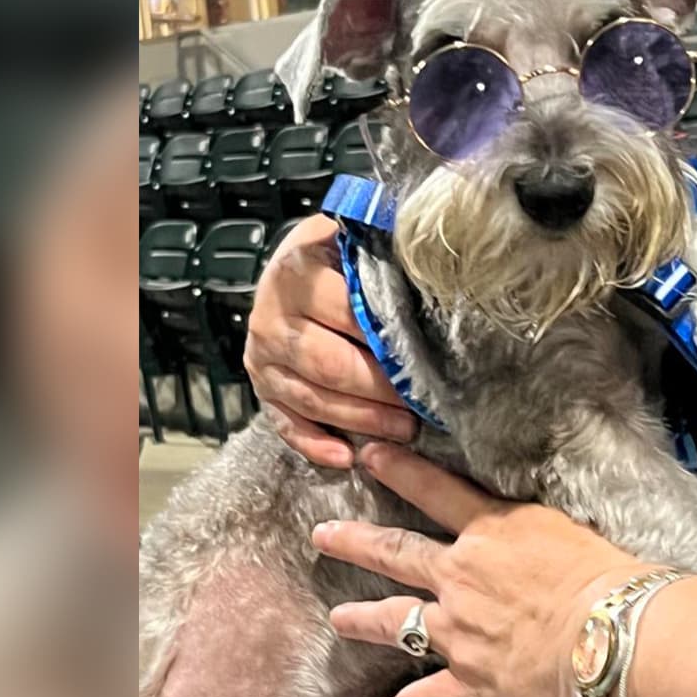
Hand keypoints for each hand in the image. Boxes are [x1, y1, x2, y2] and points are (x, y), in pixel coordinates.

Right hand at [245, 215, 417, 467]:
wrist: (291, 267)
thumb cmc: (337, 256)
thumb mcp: (355, 238)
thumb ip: (383, 251)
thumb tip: (434, 273)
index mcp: (298, 274)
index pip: (347, 315)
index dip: (389, 343)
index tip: (428, 363)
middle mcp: (271, 317)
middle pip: (329, 365)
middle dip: (380, 392)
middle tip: (422, 407)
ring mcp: (262, 357)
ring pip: (312, 398)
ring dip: (361, 421)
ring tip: (405, 430)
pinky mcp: (261, 386)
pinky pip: (285, 423)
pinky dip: (315, 444)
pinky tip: (346, 457)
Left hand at [311, 444, 652, 696]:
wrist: (614, 637)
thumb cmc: (609, 580)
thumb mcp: (568, 531)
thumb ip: (535, 529)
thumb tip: (531, 527)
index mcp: (492, 532)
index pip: (435, 492)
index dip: (399, 471)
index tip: (369, 455)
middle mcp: (462, 577)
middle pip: (397, 554)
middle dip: (356, 542)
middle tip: (324, 534)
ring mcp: (459, 631)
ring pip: (396, 621)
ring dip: (363, 619)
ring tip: (339, 618)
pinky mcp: (471, 681)